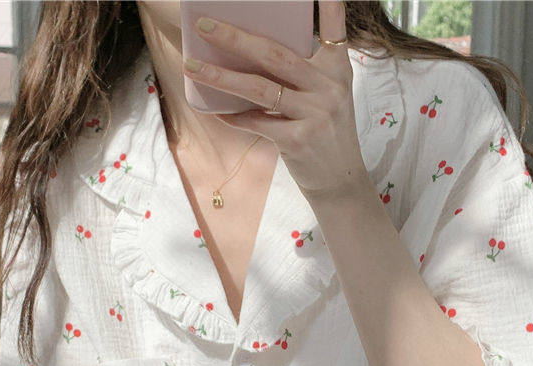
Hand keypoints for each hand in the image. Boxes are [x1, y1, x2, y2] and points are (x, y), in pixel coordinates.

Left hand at [183, 0, 368, 200]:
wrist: (340, 180)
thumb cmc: (325, 132)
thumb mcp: (327, 96)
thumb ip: (302, 73)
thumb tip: (249, 53)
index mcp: (337, 68)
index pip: (335, 26)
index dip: (327, 2)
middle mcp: (329, 87)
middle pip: (275, 54)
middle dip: (235, 37)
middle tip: (203, 25)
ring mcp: (315, 114)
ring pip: (259, 87)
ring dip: (220, 77)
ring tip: (192, 66)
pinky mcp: (298, 140)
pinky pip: (256, 122)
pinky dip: (234, 117)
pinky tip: (215, 111)